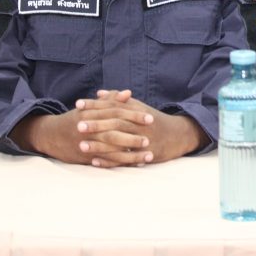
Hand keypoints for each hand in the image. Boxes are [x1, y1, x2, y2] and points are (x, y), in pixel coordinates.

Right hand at [9, 93, 153, 167]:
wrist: (51, 135)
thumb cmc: (76, 118)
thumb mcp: (90, 107)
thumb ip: (109, 100)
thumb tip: (128, 93)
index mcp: (92, 114)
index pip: (117, 113)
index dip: (134, 115)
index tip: (150, 117)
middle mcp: (89, 129)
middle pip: (114, 132)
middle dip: (133, 136)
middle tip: (149, 138)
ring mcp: (87, 144)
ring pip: (111, 150)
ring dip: (130, 155)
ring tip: (148, 155)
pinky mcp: (85, 157)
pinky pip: (104, 162)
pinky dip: (119, 164)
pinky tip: (134, 165)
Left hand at [77, 89, 207, 164]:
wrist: (178, 135)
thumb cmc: (154, 120)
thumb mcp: (139, 107)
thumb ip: (119, 100)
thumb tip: (100, 93)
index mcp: (137, 110)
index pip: (113, 105)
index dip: (96, 105)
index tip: (78, 104)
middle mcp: (140, 124)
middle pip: (116, 123)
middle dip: (96, 124)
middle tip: (78, 125)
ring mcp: (143, 140)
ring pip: (119, 142)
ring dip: (99, 145)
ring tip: (81, 145)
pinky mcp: (145, 155)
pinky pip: (125, 159)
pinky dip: (109, 161)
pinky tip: (94, 162)